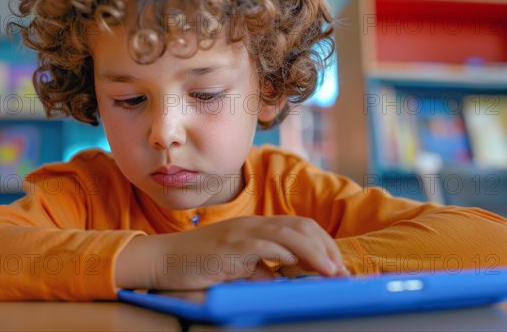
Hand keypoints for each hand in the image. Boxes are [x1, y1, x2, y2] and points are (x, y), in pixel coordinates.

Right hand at [115, 215, 349, 290]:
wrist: (164, 259)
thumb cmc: (200, 263)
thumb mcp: (238, 266)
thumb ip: (261, 269)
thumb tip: (282, 281)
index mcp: (258, 227)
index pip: (301, 226)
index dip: (324, 244)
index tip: (338, 265)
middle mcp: (254, 224)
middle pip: (302, 226)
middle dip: (327, 247)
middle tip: (342, 271)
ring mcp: (242, 233)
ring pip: (289, 233)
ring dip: (316, 252)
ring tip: (332, 271)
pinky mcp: (231, 246)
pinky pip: (264, 245)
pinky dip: (285, 253)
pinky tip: (298, 264)